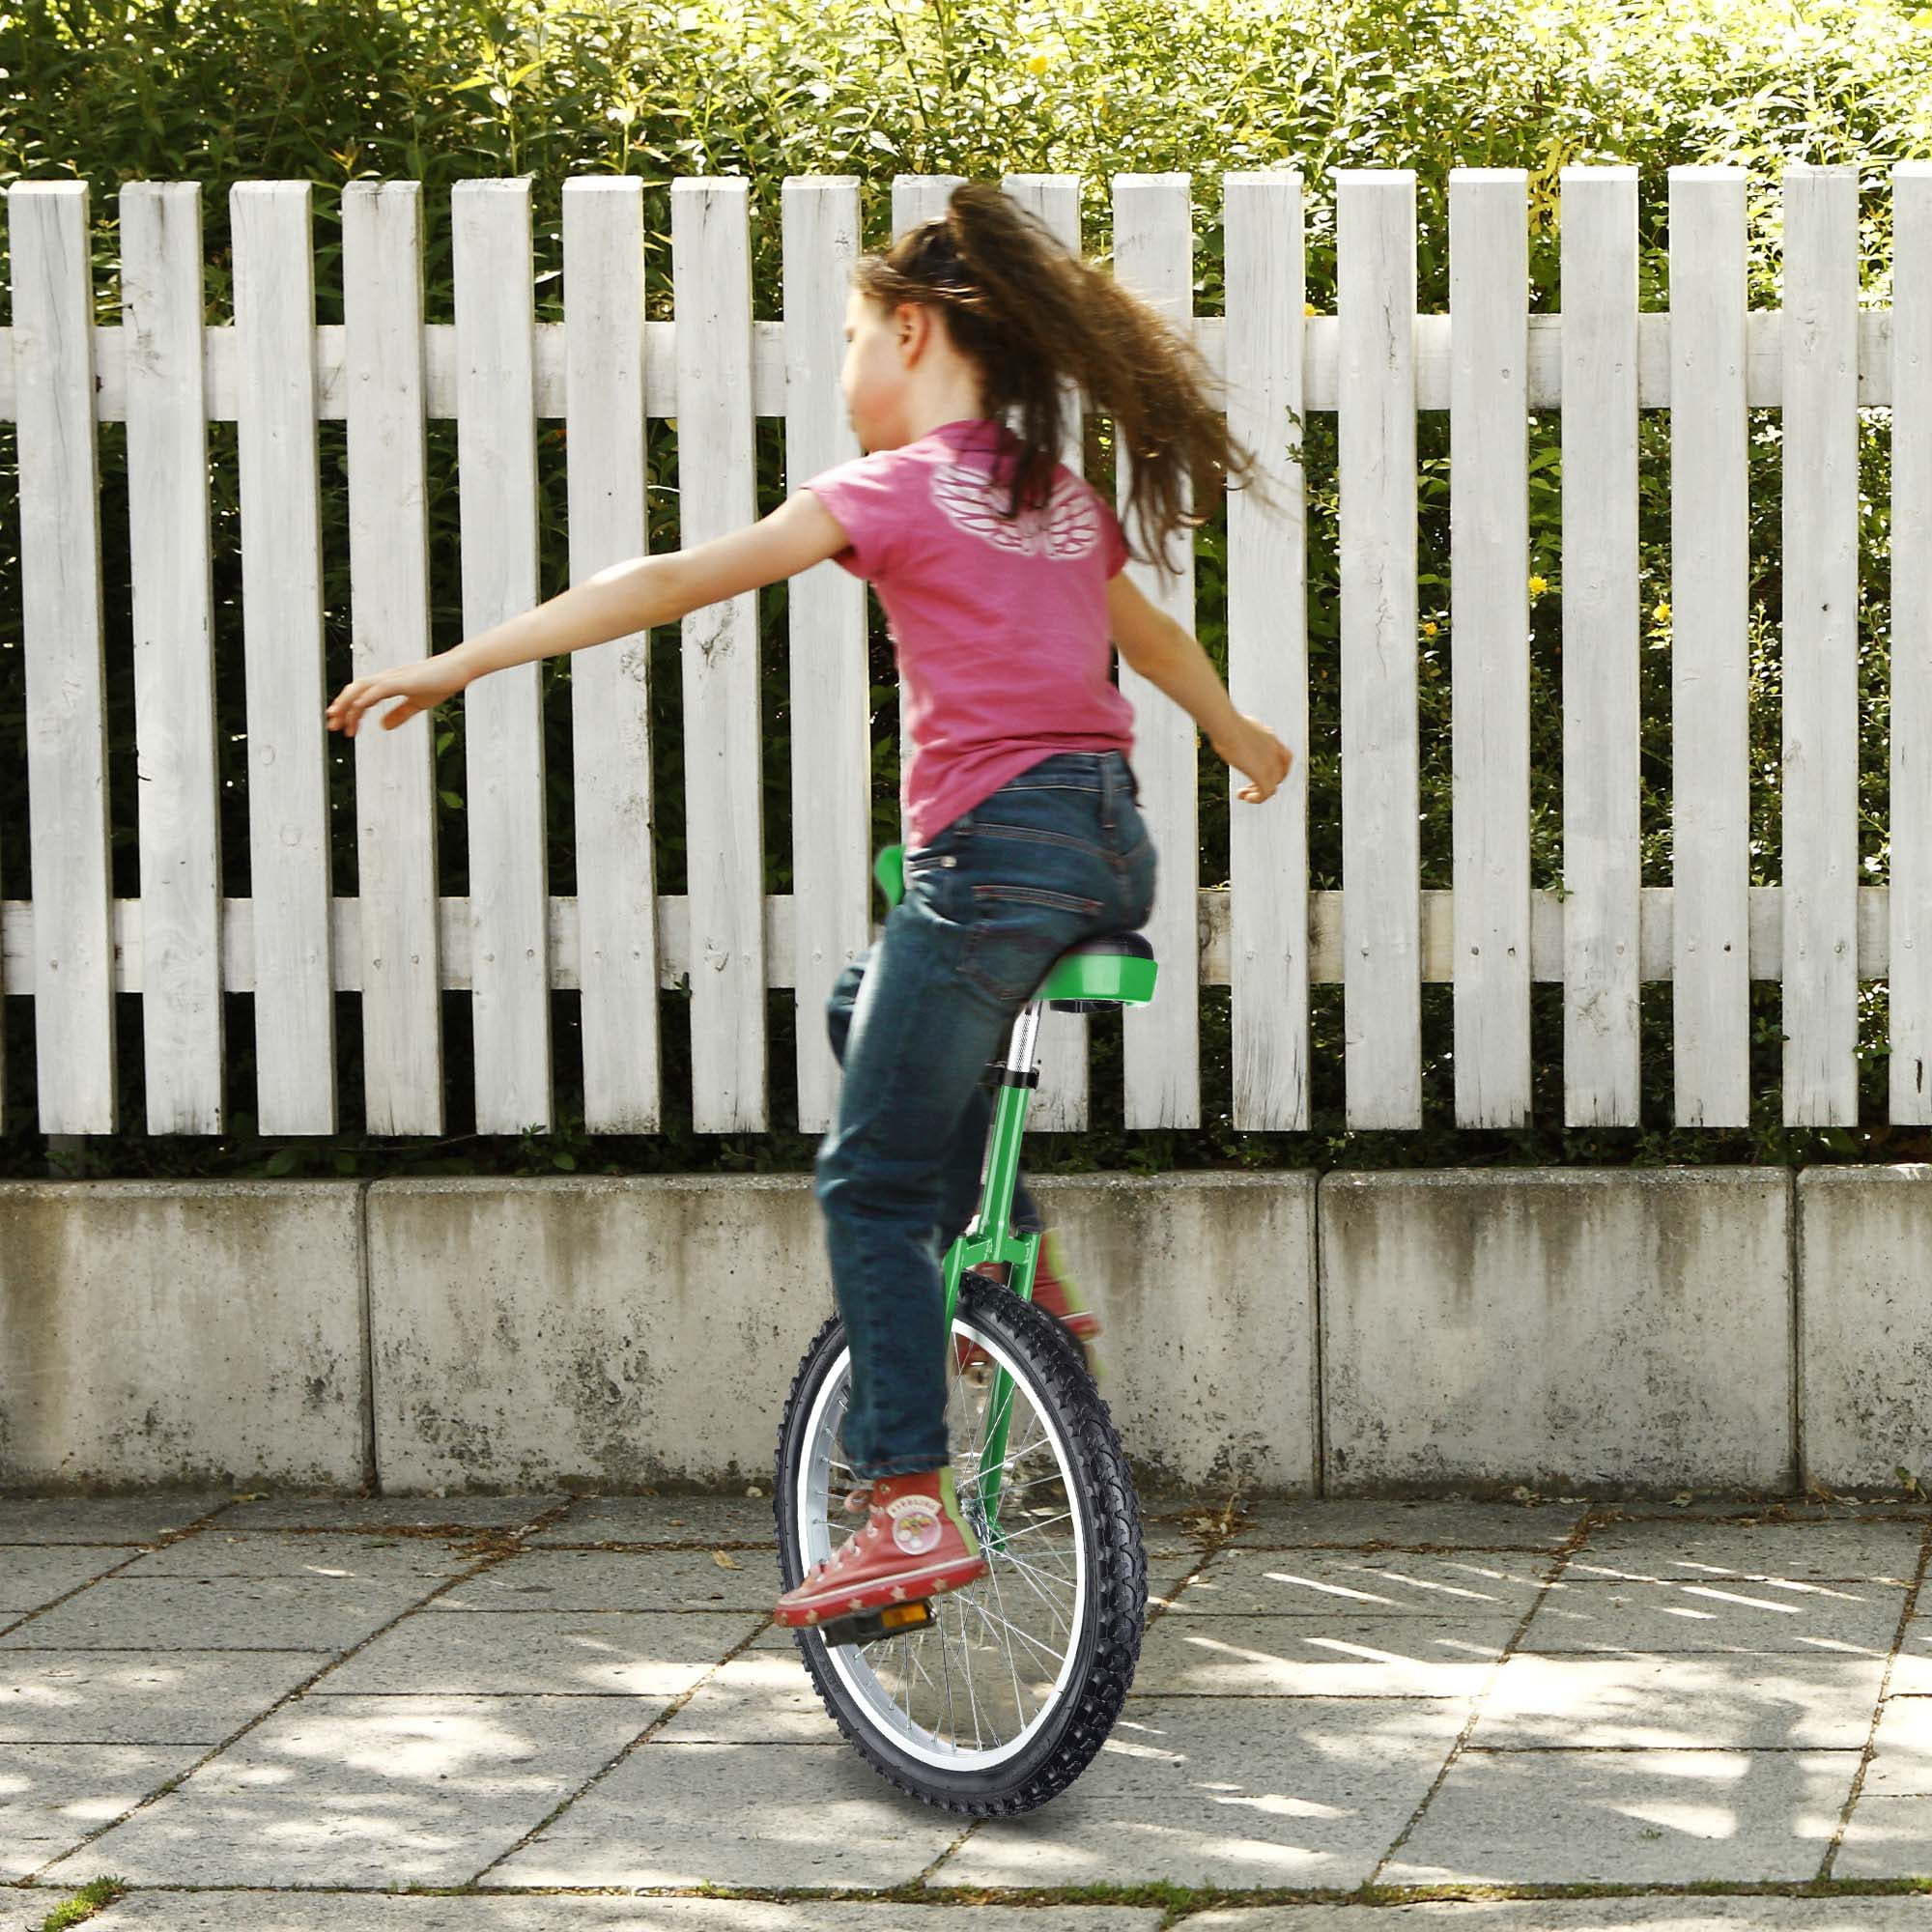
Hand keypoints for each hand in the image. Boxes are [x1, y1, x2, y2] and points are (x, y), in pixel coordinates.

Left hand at [325, 654, 470, 736]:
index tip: (342, 726)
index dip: (348, 709)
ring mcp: (394, 678)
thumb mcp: (418, 703)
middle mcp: (386, 678)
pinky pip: (379, 689)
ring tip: (339, 720)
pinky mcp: (403, 681)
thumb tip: (382, 726)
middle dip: (341, 707)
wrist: (459, 668)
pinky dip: (366, 698)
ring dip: (348, 704)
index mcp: (388, 684)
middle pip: (355, 689)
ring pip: (362, 688)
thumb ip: (400, 714)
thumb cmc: (441, 682)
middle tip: (331, 725)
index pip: (361, 695)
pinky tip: (359, 708)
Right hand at [1211, 713, 1293, 802]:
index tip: (1260, 773)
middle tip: (1249, 787)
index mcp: (1271, 739)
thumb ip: (1242, 735)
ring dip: (1259, 793)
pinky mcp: (1262, 774)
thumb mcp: (1240, 727)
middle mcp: (1275, 752)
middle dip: (1266, 782)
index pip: (1285, 759)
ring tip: (1244, 795)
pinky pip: (1265, 793)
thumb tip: (1232, 735)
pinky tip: (1245, 797)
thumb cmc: (1226, 723)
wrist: (1227, 726)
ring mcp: (1270, 763)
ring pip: (1273, 786)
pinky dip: (1257, 799)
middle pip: (1280, 775)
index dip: (1277, 770)